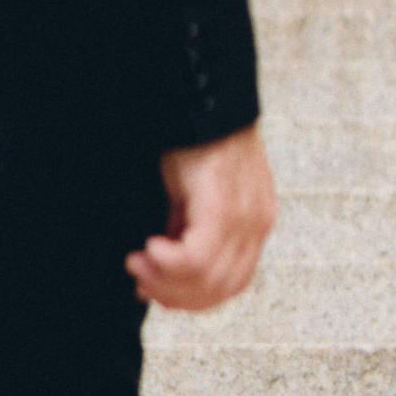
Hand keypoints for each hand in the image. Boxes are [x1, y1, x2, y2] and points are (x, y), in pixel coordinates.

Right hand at [131, 124, 275, 312]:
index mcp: (254, 224)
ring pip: (208, 280)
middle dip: (173, 293)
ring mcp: (245, 218)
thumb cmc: (196, 141)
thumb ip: (185, 231)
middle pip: (219, 289)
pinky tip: (149, 248)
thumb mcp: (194, 196)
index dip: (189, 297)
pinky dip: (168, 263)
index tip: (155, 289)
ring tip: (138, 262)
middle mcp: (256, 225)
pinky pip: (197, 258)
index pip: (229, 285)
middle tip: (140, 279)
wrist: (203, 98)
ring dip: (165, 280)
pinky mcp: (224, 207)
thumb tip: (160, 271)